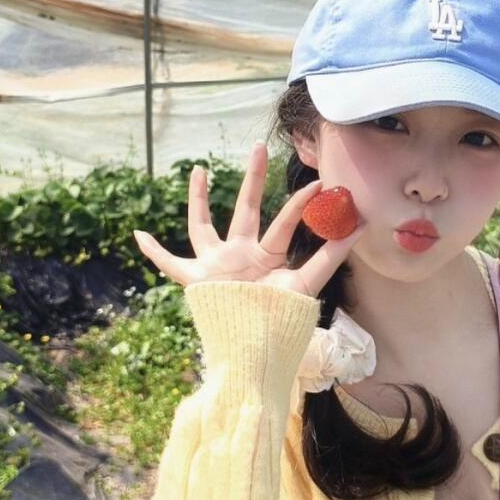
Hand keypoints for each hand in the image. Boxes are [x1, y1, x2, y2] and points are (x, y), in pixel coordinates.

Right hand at [132, 141, 366, 299]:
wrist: (257, 352)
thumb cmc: (282, 321)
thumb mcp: (308, 285)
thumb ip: (331, 255)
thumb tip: (361, 224)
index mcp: (269, 257)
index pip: (284, 223)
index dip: (299, 204)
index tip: (319, 182)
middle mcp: (242, 255)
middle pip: (245, 209)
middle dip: (252, 179)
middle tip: (257, 147)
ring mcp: (217, 265)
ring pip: (203, 225)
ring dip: (198, 199)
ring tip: (199, 169)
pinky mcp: (196, 280)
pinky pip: (170, 264)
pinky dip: (153, 252)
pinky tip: (138, 235)